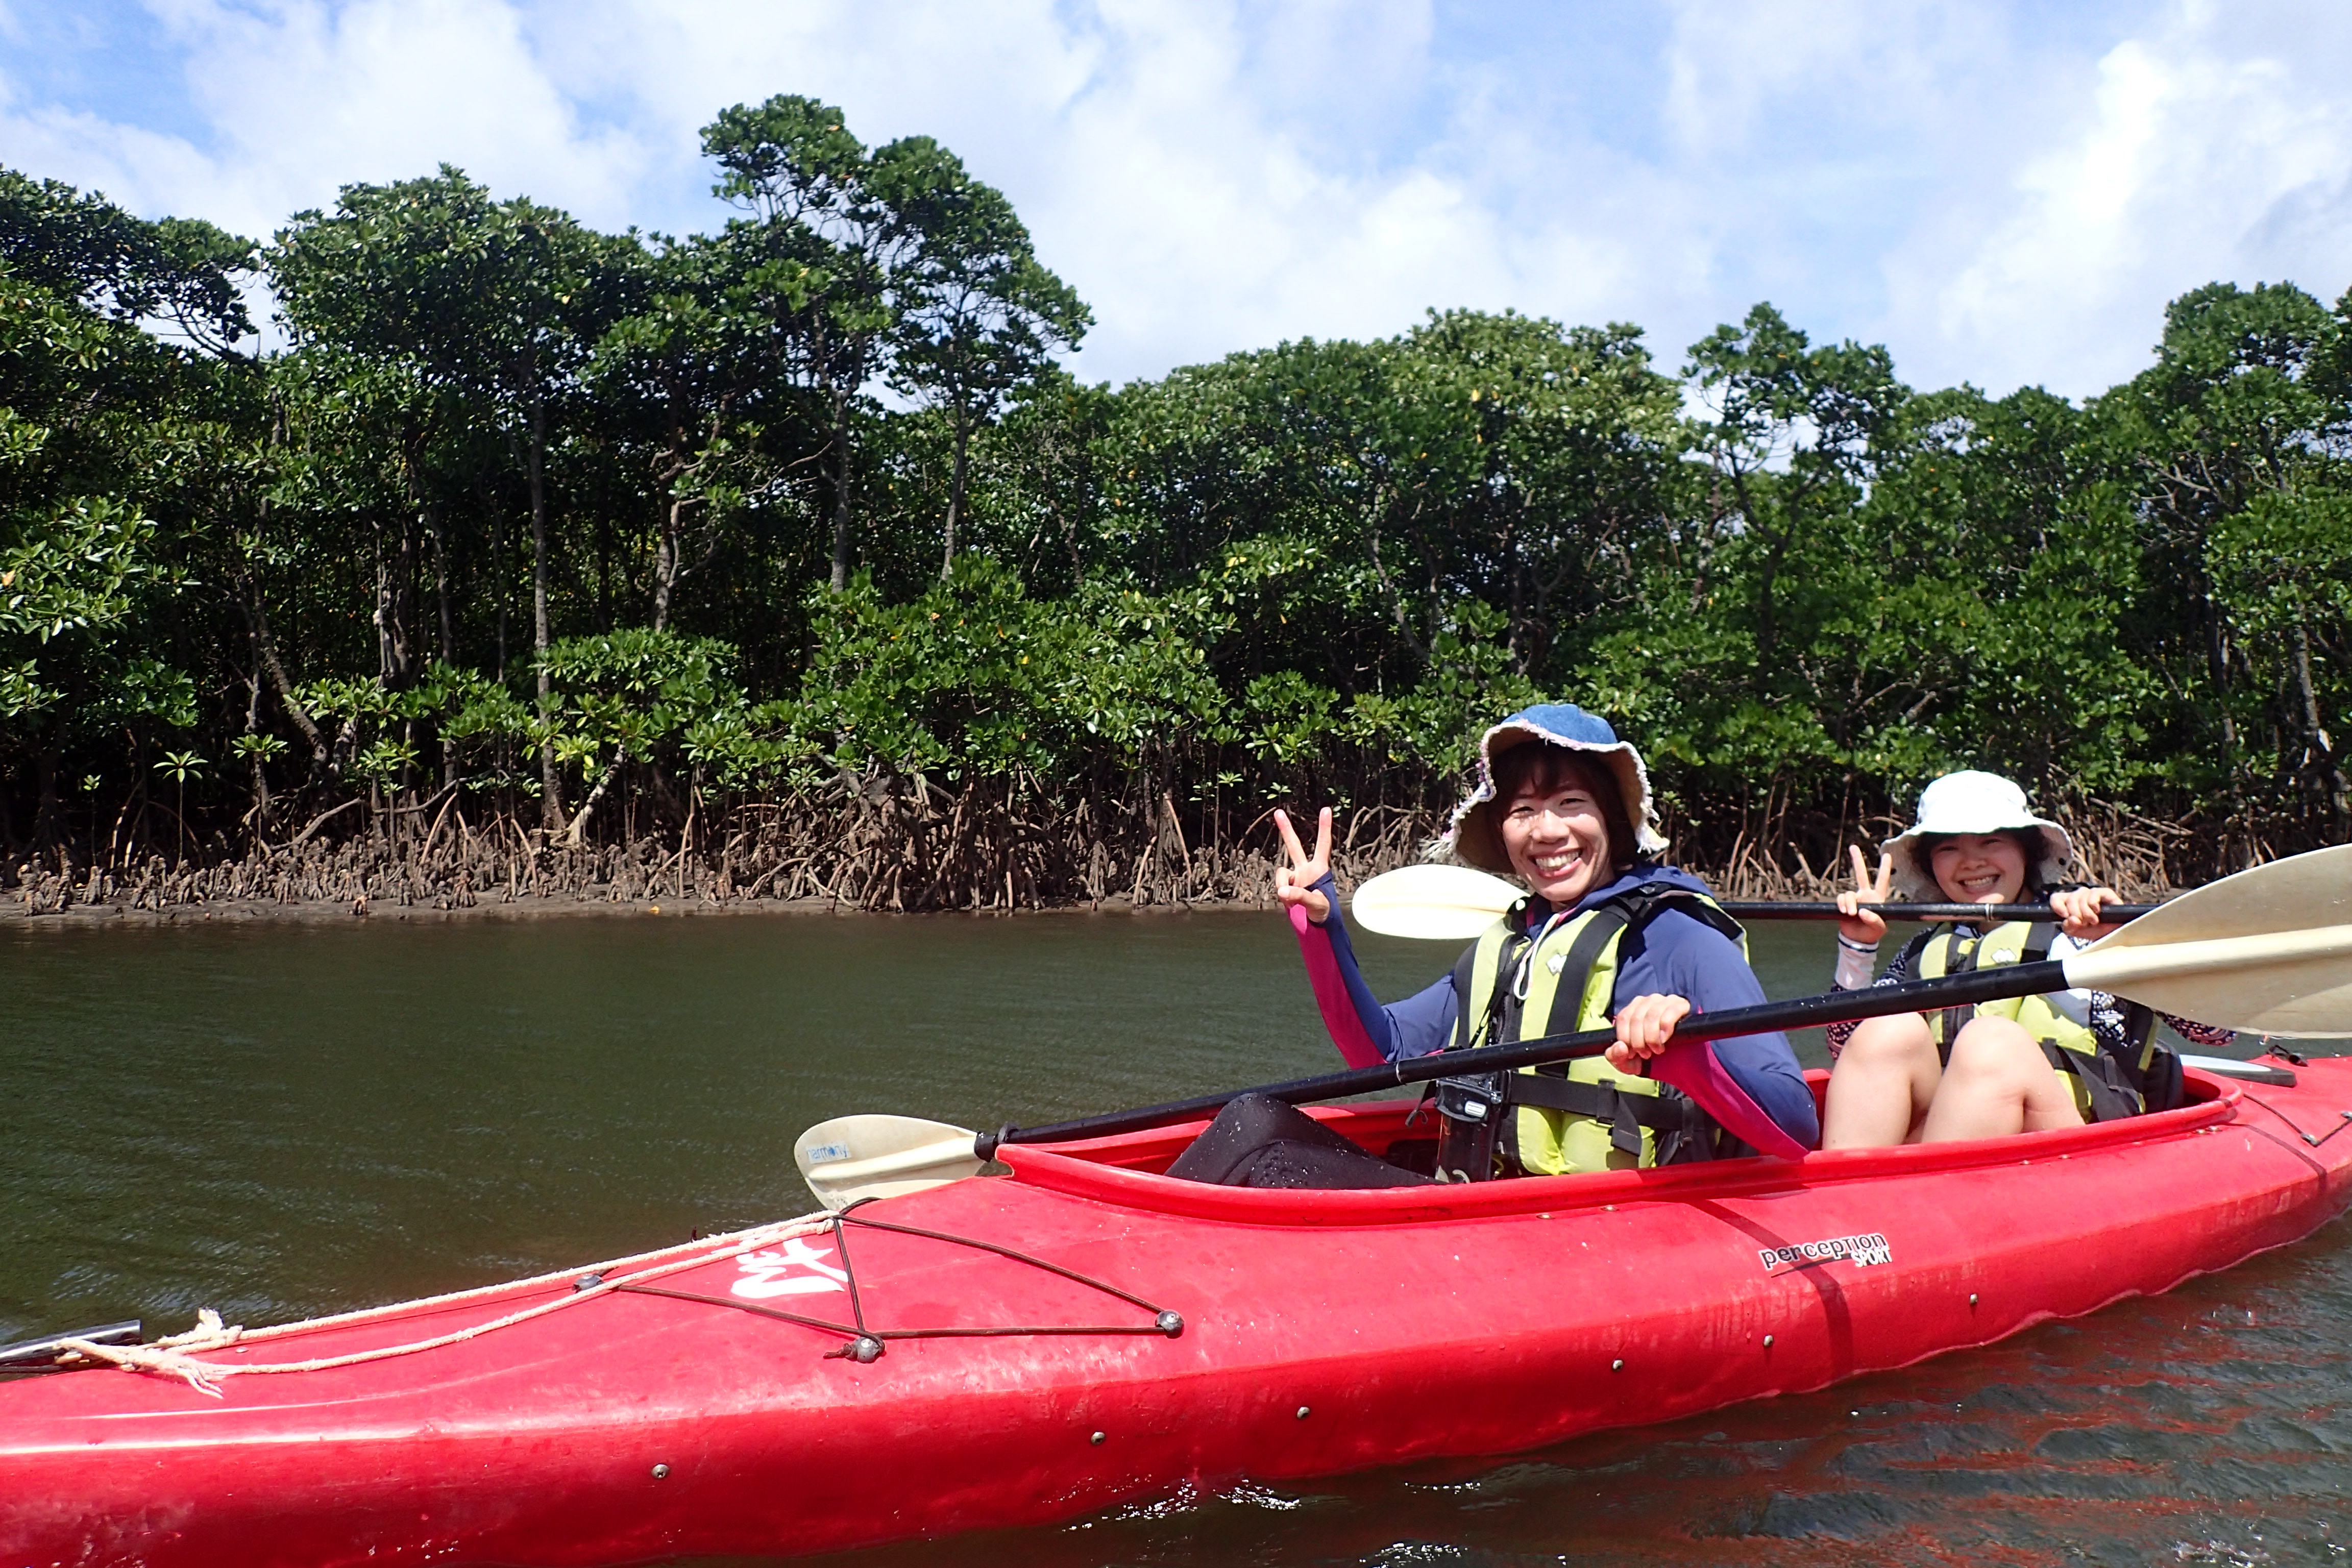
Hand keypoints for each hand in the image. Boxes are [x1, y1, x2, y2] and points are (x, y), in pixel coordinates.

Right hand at [1274, 806, 1333, 923]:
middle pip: (1294, 846)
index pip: (1322, 844)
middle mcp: (1306, 869)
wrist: (1317, 923)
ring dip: (1282, 882)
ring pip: (1281, 870)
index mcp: (1319, 869)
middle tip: (1278, 812)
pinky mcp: (1287, 886)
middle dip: (1285, 829)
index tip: (1326, 809)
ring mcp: (1295, 877)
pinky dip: (1281, 892)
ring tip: (1290, 897)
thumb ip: (1300, 896)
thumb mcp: (1317, 904)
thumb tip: (1281, 890)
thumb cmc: (1324, 912)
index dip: (1324, 827)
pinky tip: (1288, 901)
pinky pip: (1279, 885)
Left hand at [1606, 993, 1690, 1070]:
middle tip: (1646, 1054)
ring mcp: (1664, 1001)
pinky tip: (1665, 1040)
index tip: (1632, 1053)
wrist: (1677, 1061)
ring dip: (1652, 1037)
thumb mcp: (1628, 1062)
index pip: (1623, 1017)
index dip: (1625, 1038)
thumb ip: (1615, 1057)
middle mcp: (1647, 1001)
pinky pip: (1670, 1013)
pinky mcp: (1680, 1005)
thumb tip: (1620, 1047)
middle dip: (1639, 1041)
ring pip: (1652, 1015)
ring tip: (1657, 1050)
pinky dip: (1665, 1030)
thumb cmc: (1649, 1056)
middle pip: (1637, 1018)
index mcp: (1632, 1010)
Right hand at [1836, 845, 1891, 946]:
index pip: (1882, 881)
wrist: (1857, 939)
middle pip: (1861, 874)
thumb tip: (1861, 911)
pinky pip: (1841, 899)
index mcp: (1878, 898)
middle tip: (1853, 846)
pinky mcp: (1843, 904)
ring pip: (1849, 894)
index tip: (1887, 854)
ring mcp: (1854, 899)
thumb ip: (1874, 919)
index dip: (1884, 868)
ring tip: (1850, 913)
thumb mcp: (1879, 927)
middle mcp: (1865, 895)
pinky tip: (1844, 911)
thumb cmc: (1872, 932)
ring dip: (1849, 902)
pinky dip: (1842, 904)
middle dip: (1857, 860)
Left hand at [2050, 884, 2119, 939]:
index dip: (2057, 905)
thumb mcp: (2075, 931)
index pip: (2056, 897)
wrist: (2111, 935)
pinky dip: (2093, 903)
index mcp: (2069, 903)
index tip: (2065, 916)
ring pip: (2081, 897)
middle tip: (2084, 923)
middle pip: (2070, 898)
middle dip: (2076, 914)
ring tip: (2093, 921)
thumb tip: (2071, 919)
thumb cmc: (2093, 931)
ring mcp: (2092, 893)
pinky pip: (2094, 893)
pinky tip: (2097, 911)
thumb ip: (2068, 926)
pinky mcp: (2105, 893)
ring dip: (2086, 913)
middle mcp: (2079, 896)